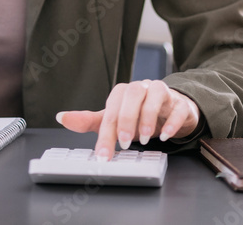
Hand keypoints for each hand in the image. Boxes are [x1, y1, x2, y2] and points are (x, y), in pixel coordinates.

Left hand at [55, 79, 200, 160]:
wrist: (170, 112)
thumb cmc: (139, 115)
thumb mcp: (113, 120)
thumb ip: (90, 121)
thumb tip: (62, 117)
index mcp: (124, 92)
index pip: (113, 107)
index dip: (107, 130)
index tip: (104, 153)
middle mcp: (143, 88)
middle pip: (133, 93)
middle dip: (127, 118)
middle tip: (124, 143)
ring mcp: (163, 94)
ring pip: (156, 94)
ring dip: (148, 117)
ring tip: (144, 138)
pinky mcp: (180, 104)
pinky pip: (178, 107)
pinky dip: (172, 121)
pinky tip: (166, 136)